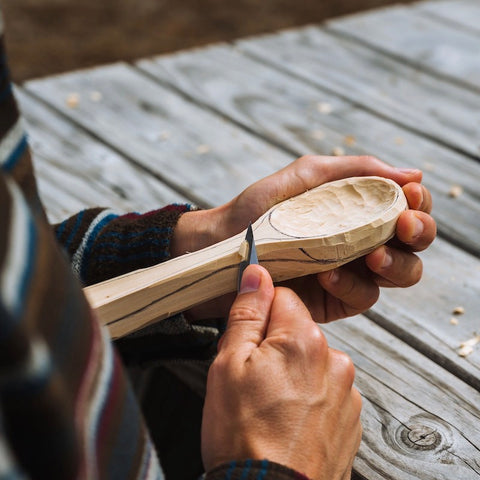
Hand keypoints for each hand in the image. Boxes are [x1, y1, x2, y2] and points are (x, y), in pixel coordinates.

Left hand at [172, 155, 436, 321]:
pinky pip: (362, 296)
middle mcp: (362, 240)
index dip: (418, 203)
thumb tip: (413, 173)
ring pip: (401, 274)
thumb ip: (356, 171)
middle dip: (418, 232)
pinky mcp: (335, 300)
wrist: (222, 245)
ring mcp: (351, 272)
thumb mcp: (305, 176)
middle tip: (403, 226)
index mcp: (359, 209)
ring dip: (396, 263)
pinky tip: (329, 274)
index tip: (410, 195)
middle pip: (413, 243)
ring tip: (372, 255)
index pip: (405, 207)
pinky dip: (352, 285)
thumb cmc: (258, 208)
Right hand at [201, 265, 361, 478]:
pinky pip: (325, 391)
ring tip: (270, 407)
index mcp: (304, 339)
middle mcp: (335, 360)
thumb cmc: (245, 437)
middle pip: (297, 331)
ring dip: (292, 374)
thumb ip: (247, 313)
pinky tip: (288, 422)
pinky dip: (308, 399)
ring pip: (311, 362)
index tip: (247, 334)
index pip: (282, 296)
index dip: (259, 312)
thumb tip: (257, 275)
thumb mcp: (229, 364)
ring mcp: (347, 392)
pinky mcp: (350, 419)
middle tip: (252, 379)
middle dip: (274, 345)